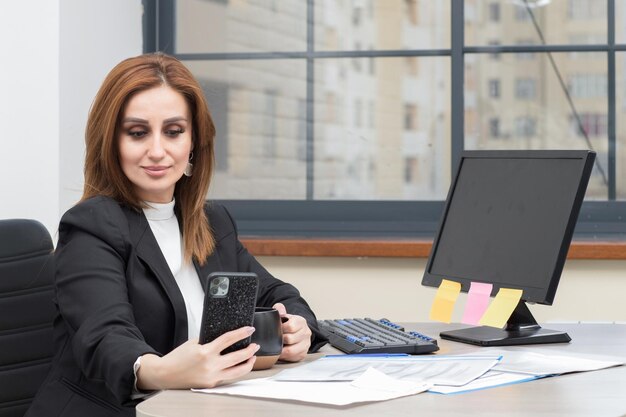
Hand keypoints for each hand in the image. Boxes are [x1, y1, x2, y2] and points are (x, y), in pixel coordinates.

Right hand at [137, 326, 259, 389]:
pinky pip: (227, 377)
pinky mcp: (211, 384)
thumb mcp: (194, 343)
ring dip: (248, 363)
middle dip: (250, 350)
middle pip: (238, 357)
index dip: (241, 333)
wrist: (165, 374)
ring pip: (237, 371)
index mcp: (205, 352)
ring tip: (252, 357)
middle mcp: (210, 365)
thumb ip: (209, 341)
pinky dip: (235, 371)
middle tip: (255, 345)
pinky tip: (239, 366)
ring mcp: (211, 377)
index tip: (249, 329)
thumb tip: (225, 338)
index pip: (228, 339)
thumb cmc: (177, 358)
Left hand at [272, 302, 311, 361]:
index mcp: (301, 322)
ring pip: (291, 351)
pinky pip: (292, 358)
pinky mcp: (303, 354)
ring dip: (281, 350)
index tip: (277, 328)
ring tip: (277, 346)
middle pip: (289, 339)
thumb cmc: (289, 324)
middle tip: (275, 338)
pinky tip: (281, 351)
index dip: (281, 328)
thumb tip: (279, 310)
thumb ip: (280, 309)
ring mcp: (306, 344)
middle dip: (280, 339)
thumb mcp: (284, 314)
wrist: (298, 332)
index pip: (291, 326)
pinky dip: (284, 356)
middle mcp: (306, 333)